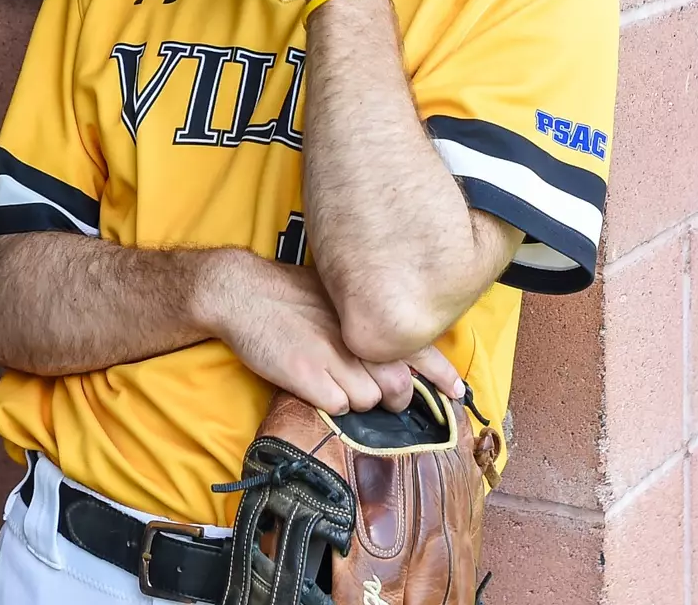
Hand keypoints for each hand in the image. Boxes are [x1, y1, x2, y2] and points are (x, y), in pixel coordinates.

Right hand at [207, 254, 462, 414]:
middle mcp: (357, 336)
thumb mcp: (339, 292)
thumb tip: (399, 341)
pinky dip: (330, 404)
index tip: (457, 393)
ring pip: (369, 401)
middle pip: (400, 386)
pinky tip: (315, 386)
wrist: (241, 291)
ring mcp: (333, 356)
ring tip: (337, 382)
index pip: (420, 348)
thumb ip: (369, 317)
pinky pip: (338, 407)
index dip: (442, 376)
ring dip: (358, 399)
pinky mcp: (307, 375)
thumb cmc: (289, 290)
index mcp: (368, 314)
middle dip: (397, 398)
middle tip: (386, 398)